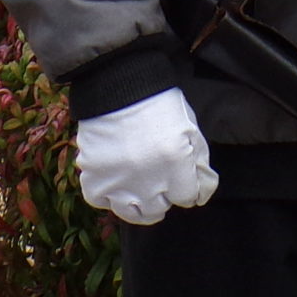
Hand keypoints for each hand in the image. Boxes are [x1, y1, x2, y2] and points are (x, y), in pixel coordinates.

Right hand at [74, 87, 219, 224]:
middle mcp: (148, 180)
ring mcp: (118, 181)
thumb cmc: (159, 103)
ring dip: (140, 205)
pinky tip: (116, 182)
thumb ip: (199, 162)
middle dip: (165, 195)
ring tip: (141, 190)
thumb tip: (202, 192)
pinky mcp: (94, 175)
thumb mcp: (190, 128)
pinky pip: (100, 200)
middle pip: (160, 209)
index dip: (187, 187)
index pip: (189, 198)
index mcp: (176, 165)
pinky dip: (108, 195)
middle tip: (160, 177)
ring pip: (133, 214)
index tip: (183, 176)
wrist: (120, 82)